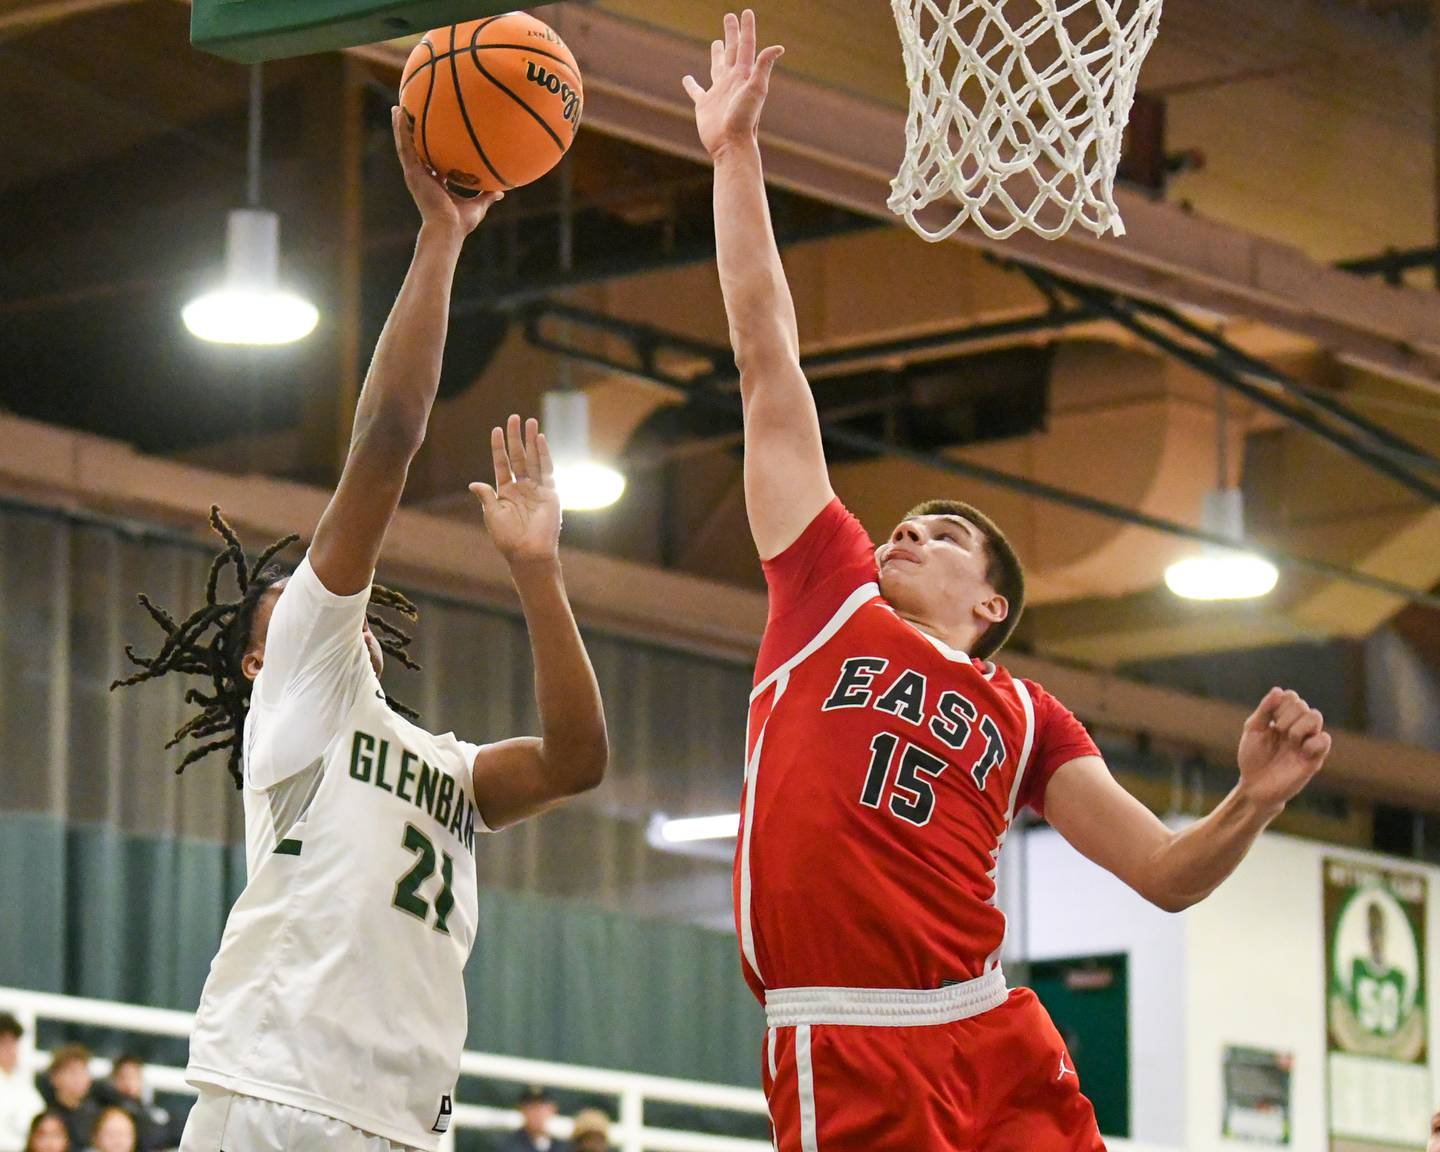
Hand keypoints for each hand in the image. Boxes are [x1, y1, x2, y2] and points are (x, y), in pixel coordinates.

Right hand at [392, 106, 502, 237]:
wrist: (447, 229)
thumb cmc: (460, 223)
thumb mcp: (477, 206)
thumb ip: (486, 196)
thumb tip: (501, 192)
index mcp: (435, 184)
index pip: (432, 163)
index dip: (431, 150)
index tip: (433, 137)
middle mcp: (423, 177)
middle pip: (416, 150)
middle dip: (412, 134)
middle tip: (409, 115)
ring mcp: (416, 175)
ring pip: (405, 145)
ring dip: (401, 126)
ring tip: (398, 107)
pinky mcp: (412, 173)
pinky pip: (405, 147)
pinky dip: (400, 130)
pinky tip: (398, 113)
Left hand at [470, 415, 561, 565]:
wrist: (528, 552)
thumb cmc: (507, 537)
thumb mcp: (493, 514)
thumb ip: (486, 496)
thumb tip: (474, 483)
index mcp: (506, 492)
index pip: (502, 464)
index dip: (498, 448)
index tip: (495, 430)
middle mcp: (522, 487)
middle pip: (518, 457)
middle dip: (515, 438)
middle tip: (514, 417)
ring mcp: (536, 489)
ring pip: (533, 459)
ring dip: (530, 440)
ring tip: (529, 421)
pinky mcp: (550, 492)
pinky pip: (546, 469)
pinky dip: (543, 453)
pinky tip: (539, 439)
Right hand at [683, 10, 784, 159]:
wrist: (731, 144)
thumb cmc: (745, 118)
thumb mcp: (756, 89)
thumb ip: (764, 66)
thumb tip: (778, 46)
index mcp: (744, 75)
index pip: (746, 46)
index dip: (746, 29)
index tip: (746, 12)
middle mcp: (731, 81)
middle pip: (731, 51)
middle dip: (731, 33)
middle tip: (729, 16)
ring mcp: (718, 92)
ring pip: (716, 67)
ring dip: (716, 54)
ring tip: (715, 42)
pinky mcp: (704, 105)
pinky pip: (696, 91)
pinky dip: (691, 84)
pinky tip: (687, 78)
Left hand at [1236, 687, 1330, 811]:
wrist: (1254, 786)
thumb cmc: (1253, 758)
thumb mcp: (1253, 730)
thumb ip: (1265, 710)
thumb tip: (1278, 690)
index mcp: (1284, 719)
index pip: (1292, 697)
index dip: (1280, 703)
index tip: (1269, 719)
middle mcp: (1298, 729)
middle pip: (1303, 705)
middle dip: (1286, 715)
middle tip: (1277, 731)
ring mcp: (1307, 742)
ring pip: (1315, 716)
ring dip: (1298, 726)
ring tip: (1289, 740)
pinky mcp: (1315, 758)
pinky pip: (1324, 739)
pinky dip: (1312, 741)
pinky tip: (1301, 750)